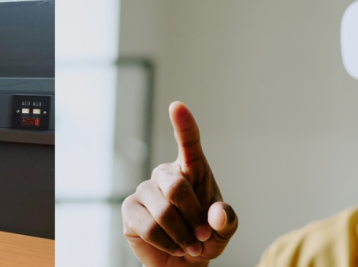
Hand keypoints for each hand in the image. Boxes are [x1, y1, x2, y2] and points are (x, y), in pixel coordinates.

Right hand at [122, 101, 238, 266]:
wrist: (183, 261)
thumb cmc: (205, 237)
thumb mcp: (224, 230)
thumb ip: (227, 220)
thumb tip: (217, 214)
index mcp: (192, 169)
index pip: (188, 142)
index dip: (183, 124)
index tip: (177, 107)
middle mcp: (166, 174)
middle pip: (176, 187)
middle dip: (193, 217)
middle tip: (203, 237)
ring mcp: (145, 190)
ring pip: (162, 211)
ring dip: (181, 235)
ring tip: (190, 246)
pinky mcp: (130, 209)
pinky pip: (148, 227)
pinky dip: (166, 242)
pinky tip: (173, 247)